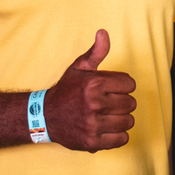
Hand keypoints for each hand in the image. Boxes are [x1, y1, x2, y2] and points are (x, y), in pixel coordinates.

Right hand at [43, 30, 136, 151]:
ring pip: (128, 121)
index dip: (122, 85)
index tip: (112, 88)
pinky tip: (107, 128)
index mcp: (94, 84)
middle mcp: (94, 104)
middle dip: (122, 102)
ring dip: (121, 119)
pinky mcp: (92, 142)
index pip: (130, 84)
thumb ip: (96, 51)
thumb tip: (103, 32)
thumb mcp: (79, 67)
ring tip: (108, 116)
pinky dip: (118, 135)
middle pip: (131, 103)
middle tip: (109, 103)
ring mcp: (93, 125)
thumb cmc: (66, 90)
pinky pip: (122, 139)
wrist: (44, 117)